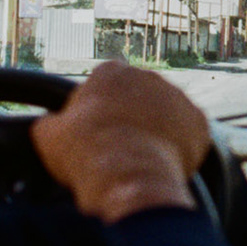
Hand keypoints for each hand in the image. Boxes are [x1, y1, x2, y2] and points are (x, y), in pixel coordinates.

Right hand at [30, 60, 207, 221]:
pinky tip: (165, 164)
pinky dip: (181, 148)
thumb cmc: (85, 151)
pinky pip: (190, 134)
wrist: (127, 173)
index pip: (105, 86)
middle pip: (138, 98)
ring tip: (142, 160)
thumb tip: (47, 126)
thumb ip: (49, 123)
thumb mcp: (48, 136)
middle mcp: (149, 76)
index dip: (97, 112)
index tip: (93, 134)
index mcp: (112, 72)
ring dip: (156, 132)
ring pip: (166, 115)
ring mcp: (178, 97)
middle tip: (119, 149)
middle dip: (130, 119)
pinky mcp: (199, 121)